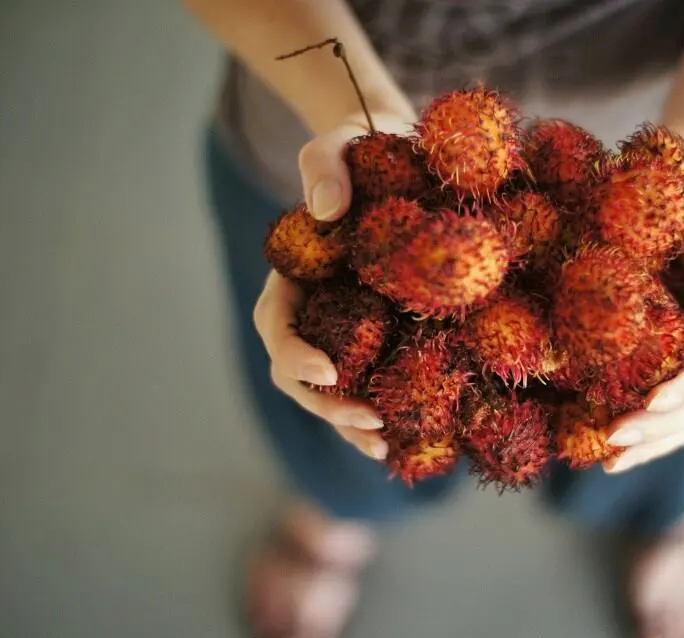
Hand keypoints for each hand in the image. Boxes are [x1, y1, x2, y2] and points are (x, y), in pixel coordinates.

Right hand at [252, 112, 413, 460]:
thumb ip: (324, 166)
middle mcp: (316, 311)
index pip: (276, 324)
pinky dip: (383, 416)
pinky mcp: (382, 338)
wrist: (401, 162)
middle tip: (369, 422)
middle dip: (327, 405)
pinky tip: (407, 441)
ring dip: (351, 425)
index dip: (294, 353)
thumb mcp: (340, 145)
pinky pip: (373, 385)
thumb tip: (328, 212)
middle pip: (300, 375)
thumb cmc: (362, 151)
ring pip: (333, 392)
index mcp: (294, 276)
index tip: (329, 369)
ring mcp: (347, 329)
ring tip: (384, 446)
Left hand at [604, 165, 683, 473]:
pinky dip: (651, 436)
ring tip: (607, 459)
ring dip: (655, 443)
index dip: (683, 383)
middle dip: (659, 426)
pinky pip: (675, 410)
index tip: (646, 404)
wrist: (680, 192)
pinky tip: (613, 451)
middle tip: (609, 441)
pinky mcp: (681, 360)